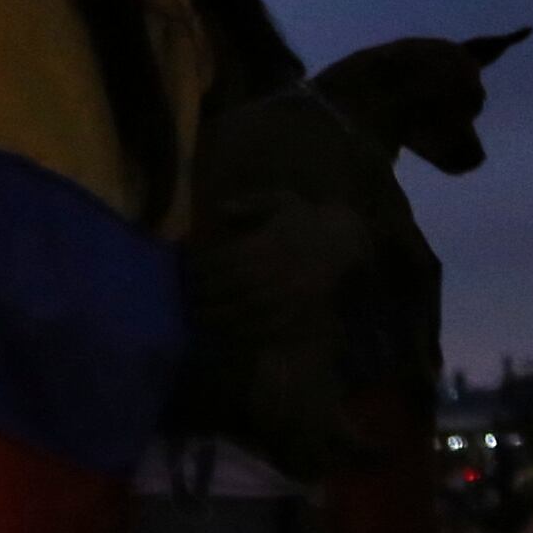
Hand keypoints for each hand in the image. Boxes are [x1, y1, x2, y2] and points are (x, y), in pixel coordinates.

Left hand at [186, 189, 367, 342]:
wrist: (343, 243)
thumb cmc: (305, 221)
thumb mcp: (282, 201)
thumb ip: (251, 202)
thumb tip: (220, 208)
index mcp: (270, 242)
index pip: (226, 257)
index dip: (202, 266)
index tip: (188, 271)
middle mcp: (278, 267)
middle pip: (232, 284)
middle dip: (206, 291)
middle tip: (188, 296)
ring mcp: (289, 292)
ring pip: (247, 308)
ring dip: (219, 315)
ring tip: (200, 317)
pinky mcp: (299, 310)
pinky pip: (268, 327)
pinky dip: (244, 332)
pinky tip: (227, 332)